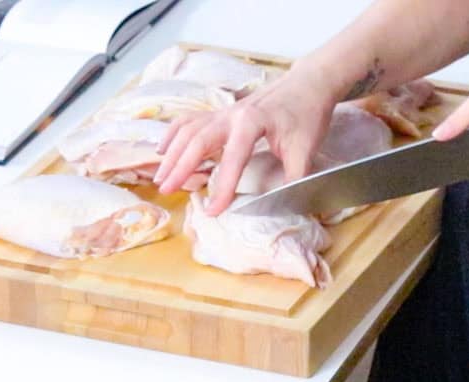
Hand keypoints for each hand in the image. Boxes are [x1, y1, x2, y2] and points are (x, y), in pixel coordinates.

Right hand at [154, 68, 337, 214]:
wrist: (307, 83)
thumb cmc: (307, 113)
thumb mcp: (306, 149)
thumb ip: (293, 177)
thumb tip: (280, 204)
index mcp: (252, 122)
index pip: (233, 158)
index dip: (222, 186)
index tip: (213, 210)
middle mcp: (232, 114)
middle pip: (198, 140)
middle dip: (180, 166)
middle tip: (166, 190)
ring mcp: (224, 112)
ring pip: (189, 130)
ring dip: (172, 153)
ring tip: (160, 177)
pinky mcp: (221, 113)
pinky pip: (190, 121)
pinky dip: (173, 135)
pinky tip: (162, 150)